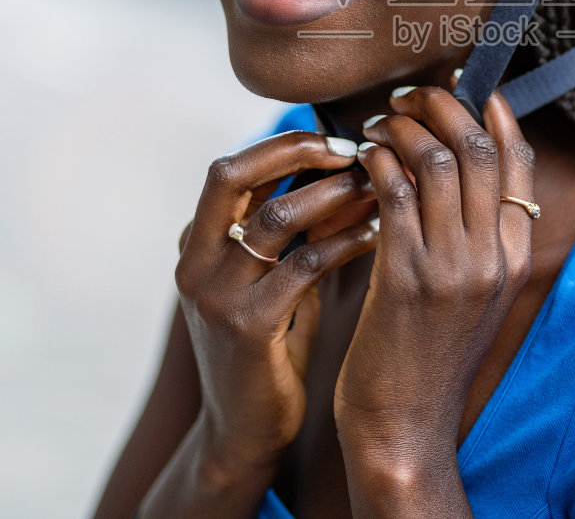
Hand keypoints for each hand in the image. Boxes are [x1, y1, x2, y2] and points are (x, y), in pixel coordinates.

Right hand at [173, 130, 380, 471]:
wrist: (245, 432)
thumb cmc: (269, 348)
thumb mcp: (268, 280)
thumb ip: (289, 232)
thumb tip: (348, 170)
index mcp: (194, 245)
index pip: (231, 170)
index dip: (285, 146)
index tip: (340, 142)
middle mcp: (194, 263)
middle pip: (232, 176)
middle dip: (296, 151)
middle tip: (354, 149)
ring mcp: (216, 296)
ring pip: (276, 217)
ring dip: (334, 194)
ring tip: (379, 186)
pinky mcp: (249, 328)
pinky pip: (305, 266)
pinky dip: (346, 242)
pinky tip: (380, 235)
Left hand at [334, 86, 535, 467]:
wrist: (406, 427)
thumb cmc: (428, 357)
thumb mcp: (473, 295)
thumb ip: (475, 238)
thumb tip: (454, 171)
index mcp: (515, 258)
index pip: (518, 162)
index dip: (492, 113)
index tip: (463, 87)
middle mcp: (493, 257)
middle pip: (479, 149)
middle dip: (443, 107)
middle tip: (410, 97)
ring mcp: (453, 268)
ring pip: (438, 161)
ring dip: (403, 128)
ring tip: (377, 124)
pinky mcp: (406, 279)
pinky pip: (394, 194)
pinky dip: (376, 162)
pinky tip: (360, 157)